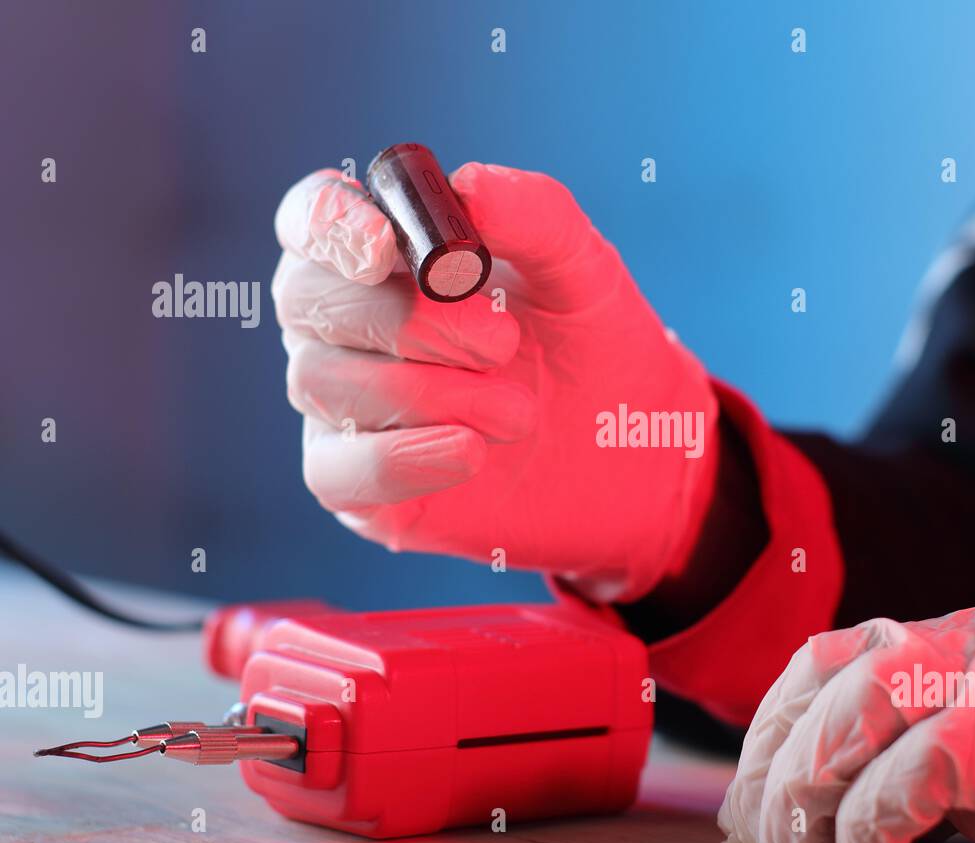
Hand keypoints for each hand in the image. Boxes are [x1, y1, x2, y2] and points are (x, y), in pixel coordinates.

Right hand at [271, 164, 718, 601]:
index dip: (329, 224)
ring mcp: (343, 404)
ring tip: (520, 412)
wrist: (629, 455)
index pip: (312, 219)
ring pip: (322, 383)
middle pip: (306, 298)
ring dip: (429, 394)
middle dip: (406, 319)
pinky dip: (401, 458)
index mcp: (386, 254)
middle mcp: (346, 323)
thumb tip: (467, 186)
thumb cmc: (591, 347)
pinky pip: (333, 470)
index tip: (382, 247)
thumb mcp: (582, 271)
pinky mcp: (355, 484)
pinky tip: (471, 453)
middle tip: (501, 344)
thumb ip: (534, 216)